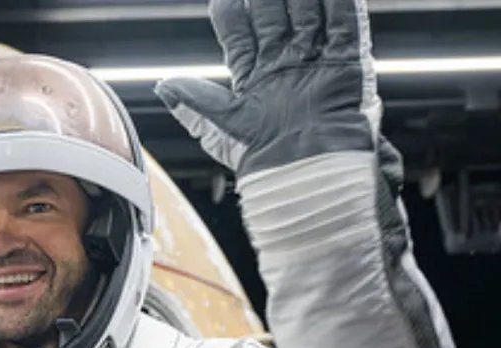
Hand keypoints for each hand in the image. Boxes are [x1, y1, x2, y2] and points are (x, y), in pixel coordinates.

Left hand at [155, 0, 381, 177]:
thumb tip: (161, 86)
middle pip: (275, 16)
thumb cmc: (261, 156)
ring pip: (309, 14)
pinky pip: (345, 26)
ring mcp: (314, 63)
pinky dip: (342, 5)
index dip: (232, 13)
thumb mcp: (217, 126)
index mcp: (253, 77)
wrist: (302, 171)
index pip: (240, 33)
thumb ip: (191, 102)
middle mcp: (283, 66)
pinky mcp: (346, 66)